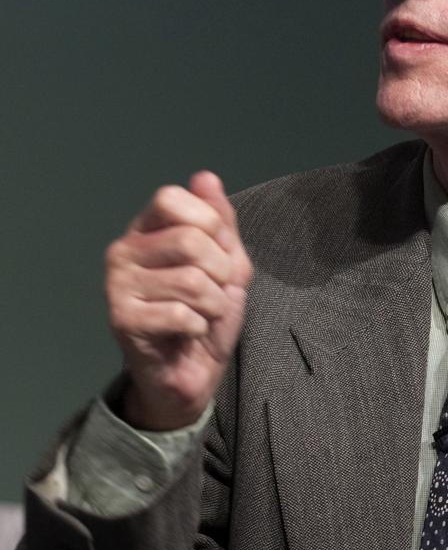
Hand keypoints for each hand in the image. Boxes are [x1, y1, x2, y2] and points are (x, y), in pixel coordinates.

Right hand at [105, 171, 252, 430]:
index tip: (219, 250)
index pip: (171, 198)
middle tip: (214, 292)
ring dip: (214, 304)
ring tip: (203, 314)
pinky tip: (188, 332)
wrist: (191, 372)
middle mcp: (124, 251)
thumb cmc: (206, 314)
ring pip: (191, 280)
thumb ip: (220, 222)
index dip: (209, 222)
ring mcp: (117, 285)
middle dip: (221, 272)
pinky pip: (181, 314)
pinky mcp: (121, 319)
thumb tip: (205, 177)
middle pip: (189, 240)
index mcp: (147, 230)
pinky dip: (199, 326)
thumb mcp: (227, 263)